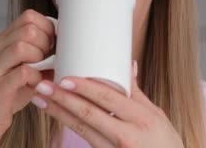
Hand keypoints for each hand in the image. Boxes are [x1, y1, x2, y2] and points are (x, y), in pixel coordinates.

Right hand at [0, 9, 54, 146]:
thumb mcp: (28, 66)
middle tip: (48, 58)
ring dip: (39, 58)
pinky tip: (37, 83)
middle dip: (46, 43)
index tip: (53, 43)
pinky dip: (36, 77)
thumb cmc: (11, 91)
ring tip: (41, 69)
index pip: (28, 17)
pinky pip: (22, 72)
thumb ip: (43, 53)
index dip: (47, 27)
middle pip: (28, 30)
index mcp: (4, 40)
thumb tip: (70, 46)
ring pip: (22, 47)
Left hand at [31, 62, 184, 147]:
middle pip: (89, 114)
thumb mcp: (156, 115)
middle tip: (42, 85)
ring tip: (40, 99)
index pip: (108, 100)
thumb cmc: (165, 143)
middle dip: (62, 99)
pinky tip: (56, 114)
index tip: (65, 78)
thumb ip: (137, 92)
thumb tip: (128, 65)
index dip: (85, 88)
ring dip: (58, 112)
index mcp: (142, 119)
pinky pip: (84, 138)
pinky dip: (68, 125)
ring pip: (81, 129)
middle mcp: (126, 136)